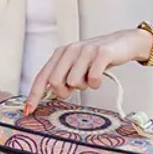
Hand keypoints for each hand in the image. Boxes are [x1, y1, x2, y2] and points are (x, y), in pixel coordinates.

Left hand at [22, 29, 152, 113]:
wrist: (124, 42)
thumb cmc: (97, 59)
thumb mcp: (76, 65)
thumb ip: (62, 77)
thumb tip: (50, 94)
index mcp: (60, 54)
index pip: (42, 77)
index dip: (34, 95)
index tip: (28, 110)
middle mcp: (69, 50)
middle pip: (55, 82)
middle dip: (64, 92)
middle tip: (76, 88)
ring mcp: (85, 50)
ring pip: (74, 82)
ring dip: (84, 86)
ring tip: (91, 77)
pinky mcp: (102, 53)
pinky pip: (93, 79)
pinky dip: (96, 83)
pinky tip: (100, 76)